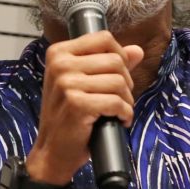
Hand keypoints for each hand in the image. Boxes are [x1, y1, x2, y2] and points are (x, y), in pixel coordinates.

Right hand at [28, 32, 143, 183]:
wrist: (52, 150)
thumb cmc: (68, 116)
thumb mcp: (84, 83)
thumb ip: (109, 64)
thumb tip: (137, 51)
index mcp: (59, 53)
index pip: (104, 39)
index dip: (119, 57)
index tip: (117, 76)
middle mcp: (60, 64)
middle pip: (115, 61)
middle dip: (125, 83)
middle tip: (118, 99)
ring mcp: (67, 83)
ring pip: (119, 81)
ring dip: (126, 100)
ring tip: (117, 111)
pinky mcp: (77, 104)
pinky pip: (117, 102)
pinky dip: (124, 114)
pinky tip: (118, 120)